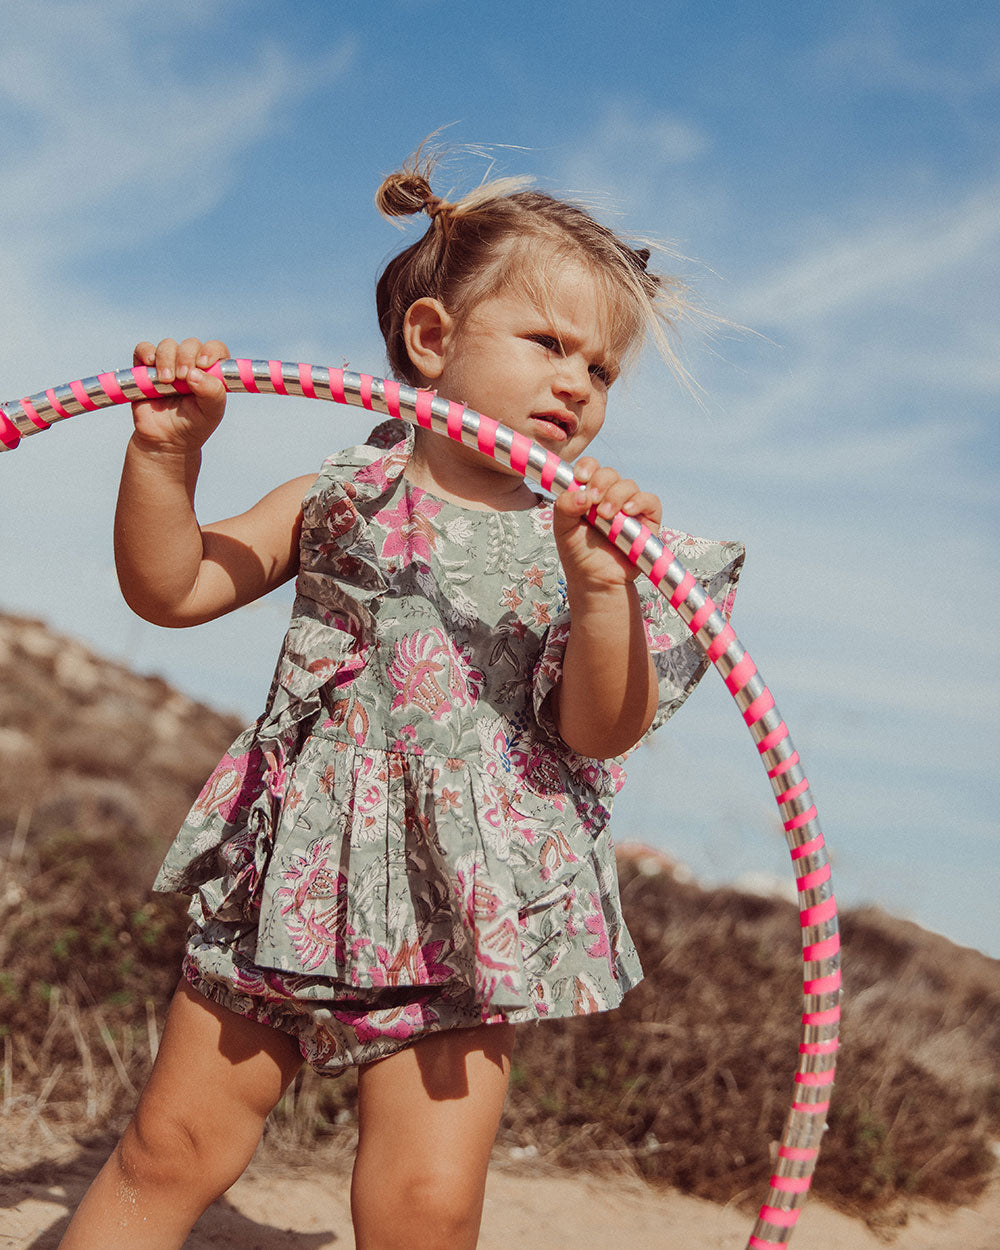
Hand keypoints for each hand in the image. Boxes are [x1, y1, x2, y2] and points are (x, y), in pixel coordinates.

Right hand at [129, 337, 229, 452]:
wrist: (165, 440)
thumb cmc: (193, 424)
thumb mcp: (211, 413)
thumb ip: (213, 393)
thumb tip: (195, 373)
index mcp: (210, 372)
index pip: (216, 349)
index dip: (211, 351)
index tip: (204, 363)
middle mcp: (190, 364)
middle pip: (190, 344)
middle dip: (186, 357)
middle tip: (182, 377)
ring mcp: (168, 364)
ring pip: (168, 345)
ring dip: (167, 358)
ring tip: (166, 381)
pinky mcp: (145, 368)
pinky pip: (144, 349)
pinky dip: (146, 352)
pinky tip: (150, 364)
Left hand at [552, 457, 661, 587]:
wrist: (595, 580)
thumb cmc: (578, 553)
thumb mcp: (562, 528)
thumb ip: (564, 506)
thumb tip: (582, 494)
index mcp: (589, 493)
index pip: (591, 467)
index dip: (587, 466)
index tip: (580, 477)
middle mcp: (610, 496)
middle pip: (610, 472)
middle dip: (600, 482)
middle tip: (592, 502)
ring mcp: (630, 506)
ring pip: (628, 485)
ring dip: (615, 495)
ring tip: (605, 515)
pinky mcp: (648, 519)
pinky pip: (650, 500)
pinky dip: (640, 501)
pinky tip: (627, 511)